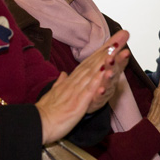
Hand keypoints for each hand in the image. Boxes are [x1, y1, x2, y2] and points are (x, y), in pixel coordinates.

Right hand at [35, 30, 129, 144]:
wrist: (37, 124)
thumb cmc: (45, 112)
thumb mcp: (53, 94)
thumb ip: (60, 83)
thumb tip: (63, 74)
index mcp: (70, 82)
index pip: (89, 63)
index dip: (102, 51)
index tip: (114, 41)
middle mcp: (74, 83)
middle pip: (94, 62)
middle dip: (109, 49)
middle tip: (122, 35)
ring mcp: (76, 91)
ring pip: (93, 72)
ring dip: (106, 59)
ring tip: (118, 47)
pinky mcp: (77, 103)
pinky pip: (89, 90)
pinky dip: (98, 80)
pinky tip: (106, 71)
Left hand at [85, 30, 131, 112]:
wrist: (84, 100)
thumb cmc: (99, 79)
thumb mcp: (106, 60)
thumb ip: (114, 47)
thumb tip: (125, 31)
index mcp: (112, 69)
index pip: (118, 61)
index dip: (121, 56)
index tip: (126, 50)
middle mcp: (110, 80)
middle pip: (115, 70)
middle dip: (117, 63)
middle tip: (118, 56)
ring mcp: (104, 91)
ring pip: (108, 84)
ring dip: (109, 77)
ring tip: (109, 72)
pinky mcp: (96, 101)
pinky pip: (98, 98)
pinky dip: (100, 94)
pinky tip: (100, 90)